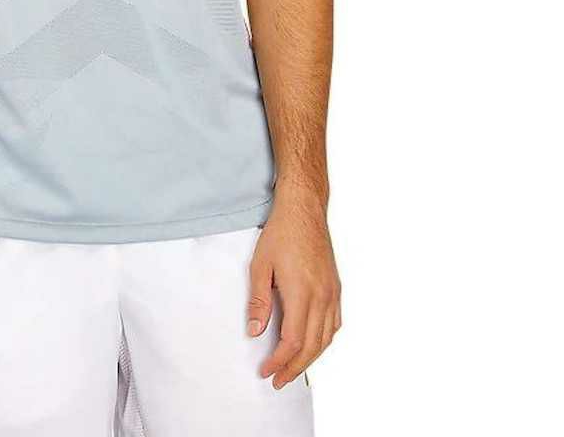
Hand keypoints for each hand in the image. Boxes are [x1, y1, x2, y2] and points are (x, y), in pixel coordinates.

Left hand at [248, 187, 340, 388]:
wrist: (304, 210)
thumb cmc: (280, 233)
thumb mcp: (260, 265)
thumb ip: (258, 300)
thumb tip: (254, 331)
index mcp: (302, 292)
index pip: (293, 340)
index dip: (279, 360)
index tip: (266, 370)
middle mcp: (322, 296)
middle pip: (311, 346)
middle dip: (294, 367)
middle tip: (278, 380)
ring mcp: (332, 293)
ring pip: (326, 338)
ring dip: (310, 358)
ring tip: (293, 369)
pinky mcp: (336, 288)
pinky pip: (335, 324)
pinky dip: (324, 341)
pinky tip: (313, 345)